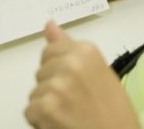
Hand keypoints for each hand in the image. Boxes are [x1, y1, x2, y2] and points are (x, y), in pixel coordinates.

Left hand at [25, 22, 139, 128]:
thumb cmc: (114, 113)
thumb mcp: (98, 73)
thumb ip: (70, 49)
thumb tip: (48, 24)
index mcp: (86, 50)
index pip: (50, 52)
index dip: (59, 71)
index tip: (76, 86)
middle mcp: (71, 62)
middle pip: (41, 72)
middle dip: (51, 88)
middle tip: (75, 104)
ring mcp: (58, 84)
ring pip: (34, 92)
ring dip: (46, 106)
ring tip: (70, 115)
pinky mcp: (47, 106)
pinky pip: (30, 110)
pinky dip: (40, 122)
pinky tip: (60, 124)